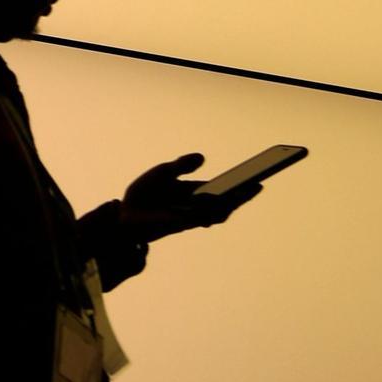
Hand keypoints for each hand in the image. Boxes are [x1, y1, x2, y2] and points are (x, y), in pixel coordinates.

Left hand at [119, 153, 261, 243]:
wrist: (123, 214)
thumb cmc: (144, 194)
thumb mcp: (163, 172)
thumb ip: (181, 165)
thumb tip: (202, 157)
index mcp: (196, 193)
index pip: (223, 189)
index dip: (240, 184)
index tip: (257, 176)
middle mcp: (197, 207)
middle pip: (227, 202)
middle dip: (243, 195)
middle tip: (258, 184)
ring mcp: (191, 217)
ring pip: (218, 213)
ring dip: (232, 204)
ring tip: (245, 191)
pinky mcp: (181, 224)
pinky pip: (201, 218)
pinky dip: (212, 211)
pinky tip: (220, 202)